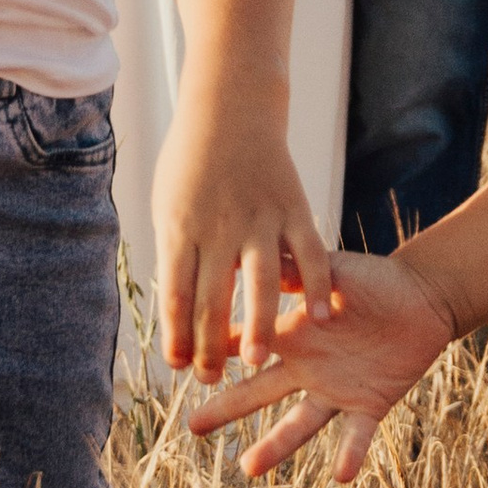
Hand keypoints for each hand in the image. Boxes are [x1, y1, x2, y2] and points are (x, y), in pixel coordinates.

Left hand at [154, 101, 334, 375]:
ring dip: (257, 324)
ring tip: (257, 360)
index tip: (177, 367)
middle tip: (210, 381)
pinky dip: (314, 286)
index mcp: (181, 228)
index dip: (176, 334)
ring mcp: (259, 218)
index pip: (176, 293)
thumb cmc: (191, 161)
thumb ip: (176, 254)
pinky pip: (308, 253)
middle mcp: (219, 227)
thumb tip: (175, 310)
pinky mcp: (294, 208)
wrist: (231, 106)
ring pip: (260, 281)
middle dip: (209, 344)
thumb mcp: (169, 204)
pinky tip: (318, 317)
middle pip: (212, 296)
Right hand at [187, 249, 458, 479]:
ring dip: (274, 446)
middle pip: (258, 392)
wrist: (422, 298)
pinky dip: (350, 454)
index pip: (246, 345)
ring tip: (248, 468)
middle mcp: (307, 368)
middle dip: (226, 408)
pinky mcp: (370, 405)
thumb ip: (299, 272)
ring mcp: (335, 390)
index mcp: (294, 334)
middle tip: (192, 427)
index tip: (180, 360)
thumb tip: (258, 253)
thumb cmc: (374, 279)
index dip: (214, 350)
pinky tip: (340, 475)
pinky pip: (357, 435)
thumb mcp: (333, 269)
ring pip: (299, 424)